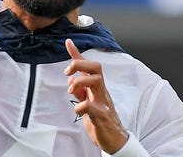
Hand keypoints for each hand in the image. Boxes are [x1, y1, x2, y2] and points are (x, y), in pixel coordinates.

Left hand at [64, 39, 127, 153]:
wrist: (115, 140)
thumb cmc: (101, 119)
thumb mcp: (87, 101)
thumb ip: (80, 90)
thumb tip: (70, 79)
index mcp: (96, 88)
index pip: (88, 67)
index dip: (77, 54)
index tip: (68, 42)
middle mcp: (101, 92)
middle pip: (96, 68)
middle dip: (79, 64)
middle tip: (67, 73)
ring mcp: (103, 103)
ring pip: (96, 81)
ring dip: (80, 82)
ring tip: (71, 92)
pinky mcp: (102, 116)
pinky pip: (91, 106)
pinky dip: (81, 106)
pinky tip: (77, 110)